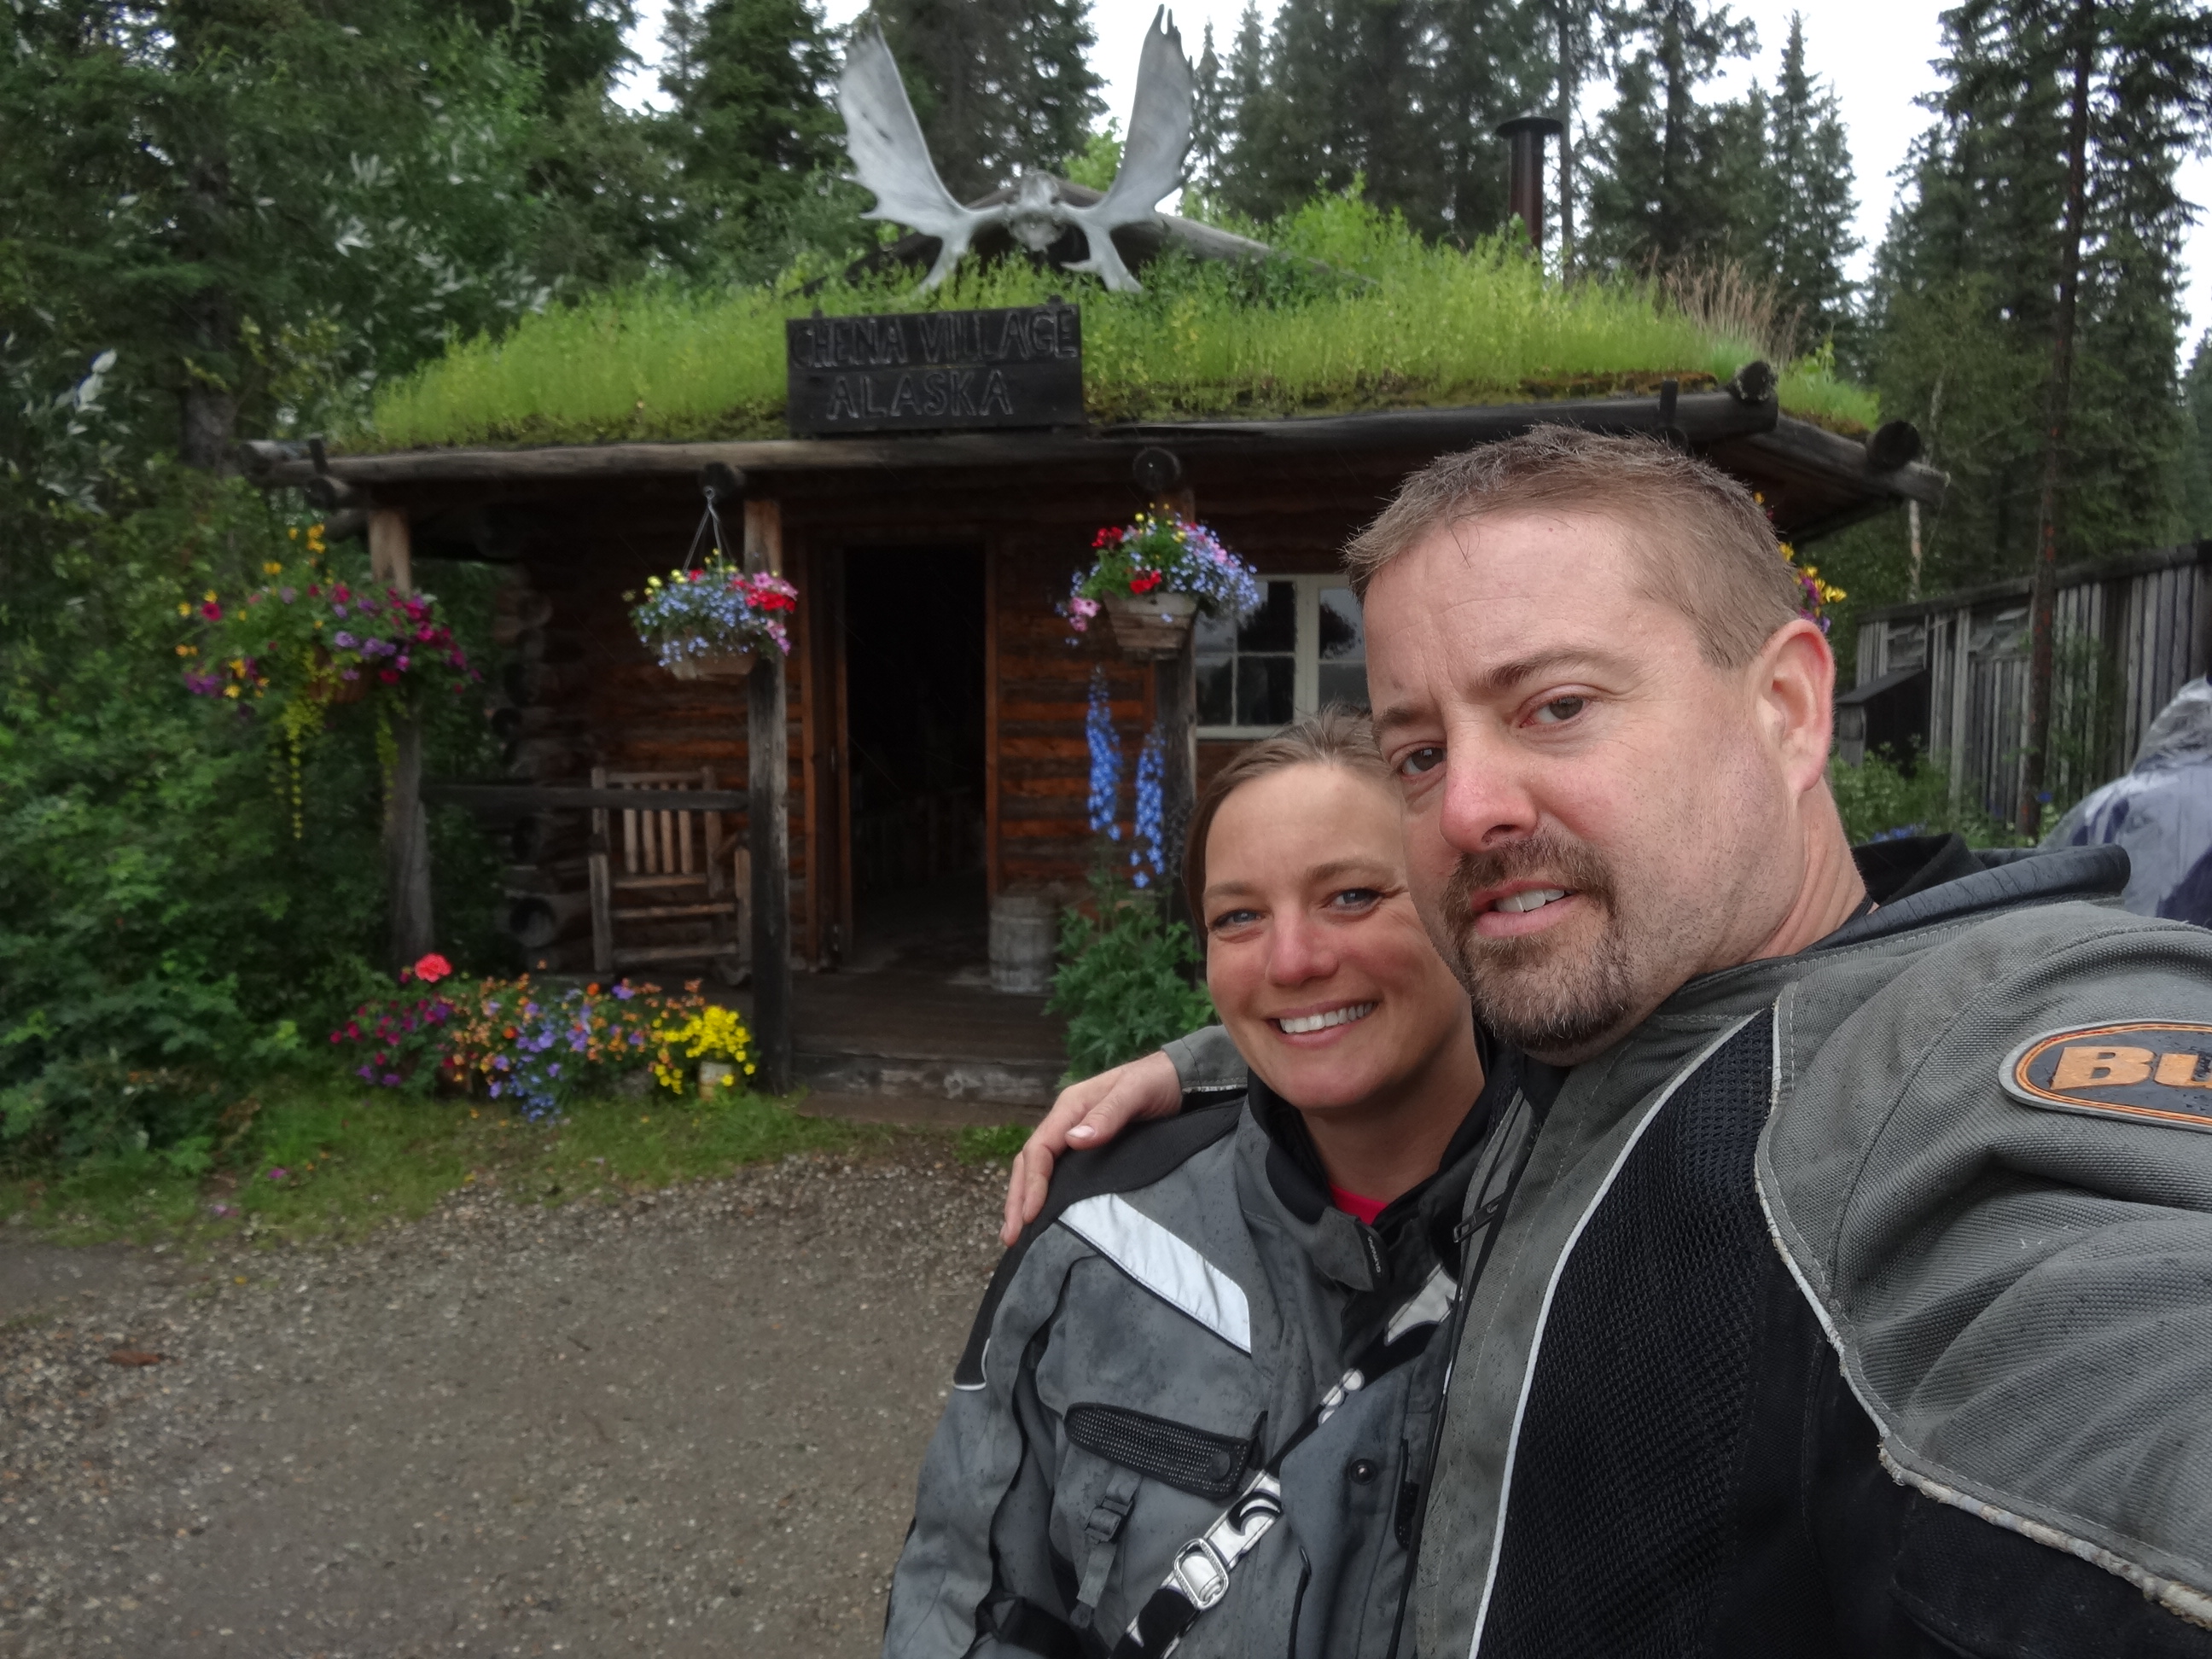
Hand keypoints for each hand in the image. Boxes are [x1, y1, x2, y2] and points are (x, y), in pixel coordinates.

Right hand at [1001, 1051, 1182, 1244]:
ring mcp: (1076, 1134)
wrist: (1181, 1078)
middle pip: (1030, 1161)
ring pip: (1039, 1168)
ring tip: (1017, 1233)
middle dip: (1017, 1198)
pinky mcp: (1089, 1148)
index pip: (1040, 1147)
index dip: (1033, 1182)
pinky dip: (1045, 1194)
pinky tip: (1044, 1215)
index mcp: (1071, 1107)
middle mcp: (1066, 1121)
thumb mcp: (1136, 1092)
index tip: (1030, 1215)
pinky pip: (1058, 1172)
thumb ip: (1108, 1114)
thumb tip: (1074, 1140)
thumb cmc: (1158, 1081)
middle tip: (1011, 1236)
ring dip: (1024, 1198)